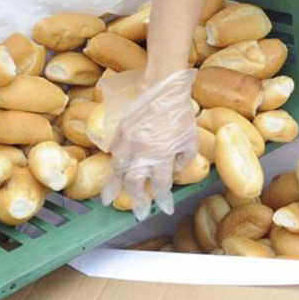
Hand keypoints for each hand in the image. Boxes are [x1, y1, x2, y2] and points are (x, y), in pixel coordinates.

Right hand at [98, 68, 198, 220]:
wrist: (163, 89)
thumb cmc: (180, 113)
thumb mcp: (190, 138)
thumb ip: (185, 158)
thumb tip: (174, 169)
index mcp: (162, 155)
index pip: (160, 185)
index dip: (162, 199)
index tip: (163, 209)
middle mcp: (142, 152)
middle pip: (134, 183)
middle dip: (135, 199)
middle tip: (136, 210)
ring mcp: (128, 141)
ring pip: (118, 170)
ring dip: (114, 186)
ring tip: (108, 199)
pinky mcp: (120, 131)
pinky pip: (114, 152)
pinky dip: (113, 163)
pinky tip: (112, 171)